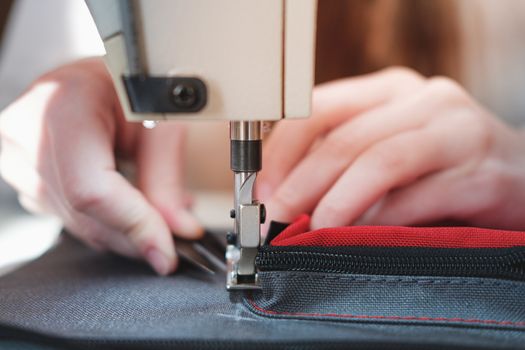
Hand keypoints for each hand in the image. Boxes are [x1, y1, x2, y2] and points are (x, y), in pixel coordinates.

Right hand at [0, 58, 202, 274]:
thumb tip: (178, 230)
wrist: (94, 77)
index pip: (92, 188)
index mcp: (64, 104)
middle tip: (173, 237)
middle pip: (85, 213)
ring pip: (77, 224)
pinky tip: (126, 203)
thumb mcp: (159, 121)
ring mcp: (16, 156)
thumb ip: (167, 178)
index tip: (166, 250)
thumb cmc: (127, 86)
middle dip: (136, 234)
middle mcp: (26, 131)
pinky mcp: (20, 175)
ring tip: (155, 207)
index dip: (134, 225)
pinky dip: (104, 221)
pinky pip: (67, 217)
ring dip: (122, 229)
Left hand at [258, 67, 524, 230]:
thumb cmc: (441, 168)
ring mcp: (458, 132)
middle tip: (274, 217)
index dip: (281, 150)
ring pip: (379, 161)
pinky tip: (357, 238)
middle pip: (344, 137)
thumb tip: (283, 197)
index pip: (318, 107)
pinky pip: (418, 197)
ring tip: (309, 231)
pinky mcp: (484, 174)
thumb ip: (342, 163)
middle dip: (299, 182)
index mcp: (390, 91)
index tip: (259, 187)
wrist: (522, 177)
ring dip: (334, 201)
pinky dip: (380, 221)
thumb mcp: (387, 150)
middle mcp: (424, 101)